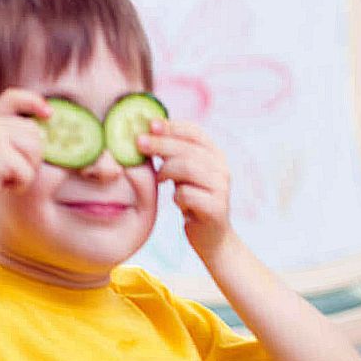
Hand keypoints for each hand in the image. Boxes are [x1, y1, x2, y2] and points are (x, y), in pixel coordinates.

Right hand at [0, 89, 49, 218]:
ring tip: (6, 177)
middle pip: (34, 132)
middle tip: (11, 170)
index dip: (34, 101)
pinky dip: (21, 184)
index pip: (13, 97)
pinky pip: (28, 171)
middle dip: (33, 156)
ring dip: (28, 170)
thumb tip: (46, 133)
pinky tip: (2, 185)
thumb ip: (12, 136)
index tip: (49, 113)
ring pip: (35, 150)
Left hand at [137, 119, 230, 254]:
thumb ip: (174, 154)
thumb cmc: (193, 200)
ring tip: (160, 179)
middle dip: (160, 144)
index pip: (194, 132)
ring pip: (187, 168)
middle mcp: (222, 168)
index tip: (150, 124)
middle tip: (138, 143)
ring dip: (166, 171)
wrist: (212, 236)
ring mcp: (221, 188)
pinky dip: (176, 196)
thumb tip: (148, 129)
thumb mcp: (184, 173)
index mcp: (216, 155)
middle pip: (187, 148)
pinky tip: (178, 201)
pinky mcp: (216, 208)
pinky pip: (187, 194)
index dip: (172, 126)